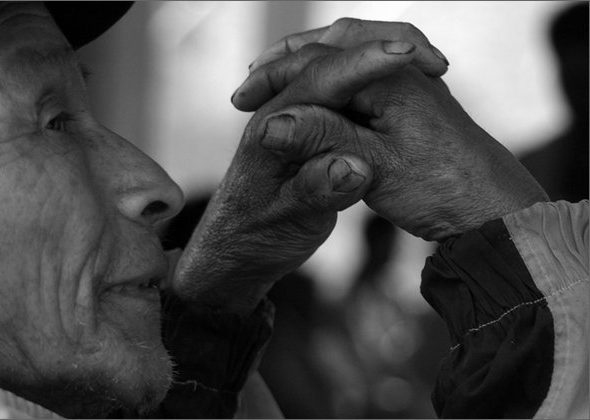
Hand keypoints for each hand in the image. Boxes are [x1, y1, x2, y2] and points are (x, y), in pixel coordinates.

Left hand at [172, 25, 447, 314]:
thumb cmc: (254, 236)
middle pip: (331, 60)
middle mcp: (283, 113)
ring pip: (338, 73)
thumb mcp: (286, 219)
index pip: (321, 79)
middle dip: (378, 48)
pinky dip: (370, 84)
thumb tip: (352, 168)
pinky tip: (400, 88)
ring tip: (425, 61)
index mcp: (273, 127)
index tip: (409, 55)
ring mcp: (296, 122)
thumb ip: (316, 191)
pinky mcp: (309, 136)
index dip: (366, 63)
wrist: (236, 251)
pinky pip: (341, 96)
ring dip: (377, 60)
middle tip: (432, 57)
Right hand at [241, 52, 547, 239]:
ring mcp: (407, 84)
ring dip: (310, 65)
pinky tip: (319, 103)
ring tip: (276, 80)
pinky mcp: (409, 104)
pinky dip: (334, 82)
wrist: (491, 208)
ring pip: (348, 57)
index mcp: (388, 77)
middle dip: (290, 58)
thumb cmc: (439, 187)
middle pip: (334, 45)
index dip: (274, 75)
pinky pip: (364, 79)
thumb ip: (324, 141)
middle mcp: (399, 71)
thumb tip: (273, 126)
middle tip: (254, 78)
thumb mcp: (375, 168)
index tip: (242, 98)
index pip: (317, 60)